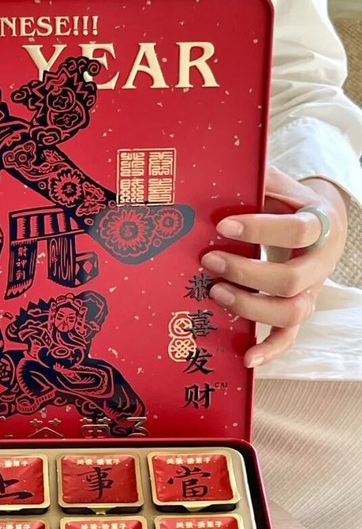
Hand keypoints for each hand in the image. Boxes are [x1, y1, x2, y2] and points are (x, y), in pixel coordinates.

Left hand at [200, 167, 347, 367]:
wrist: (319, 219)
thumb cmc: (286, 199)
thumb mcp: (275, 183)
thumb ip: (254, 180)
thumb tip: (211, 170)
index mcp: (320, 223)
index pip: (296, 230)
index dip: (259, 230)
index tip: (223, 226)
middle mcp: (320, 261)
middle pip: (291, 280)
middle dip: (246, 274)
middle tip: (208, 261)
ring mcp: (312, 289)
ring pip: (292, 312)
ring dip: (250, 307)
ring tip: (214, 293)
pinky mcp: (299, 310)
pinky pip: (290, 337)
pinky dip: (270, 350)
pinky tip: (246, 358)